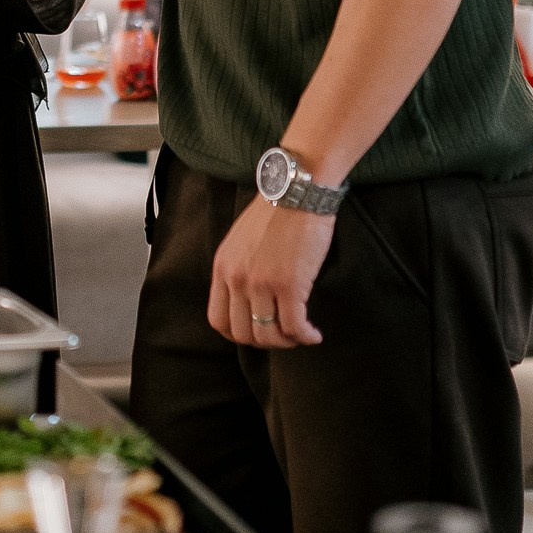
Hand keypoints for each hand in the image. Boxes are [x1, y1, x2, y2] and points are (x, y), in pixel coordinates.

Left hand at [207, 194, 333, 349]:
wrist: (297, 190)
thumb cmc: (276, 211)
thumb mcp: (241, 239)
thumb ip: (238, 267)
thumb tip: (248, 296)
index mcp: (222, 268)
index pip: (218, 319)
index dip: (238, 335)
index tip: (257, 333)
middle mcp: (237, 279)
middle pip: (243, 333)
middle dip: (265, 342)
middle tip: (283, 336)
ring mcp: (261, 283)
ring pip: (269, 334)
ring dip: (287, 342)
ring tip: (300, 334)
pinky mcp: (289, 284)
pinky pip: (294, 326)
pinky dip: (305, 336)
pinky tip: (314, 334)